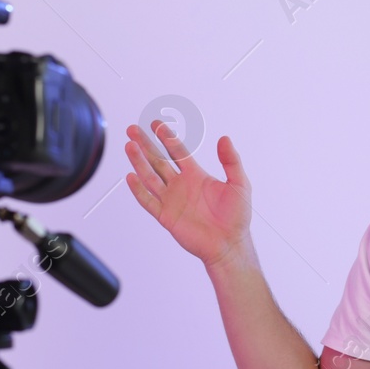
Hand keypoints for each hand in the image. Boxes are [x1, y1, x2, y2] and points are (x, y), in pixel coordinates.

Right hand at [124, 120, 252, 268]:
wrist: (229, 244)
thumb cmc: (236, 217)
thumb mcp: (239, 184)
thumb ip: (231, 161)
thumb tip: (224, 138)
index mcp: (196, 175)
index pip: (177, 151)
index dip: (166, 137)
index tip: (156, 124)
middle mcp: (181, 185)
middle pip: (158, 160)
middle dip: (145, 144)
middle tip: (133, 130)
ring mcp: (171, 200)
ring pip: (150, 177)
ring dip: (139, 162)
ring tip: (130, 146)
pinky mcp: (166, 216)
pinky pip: (148, 201)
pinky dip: (138, 190)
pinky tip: (131, 177)